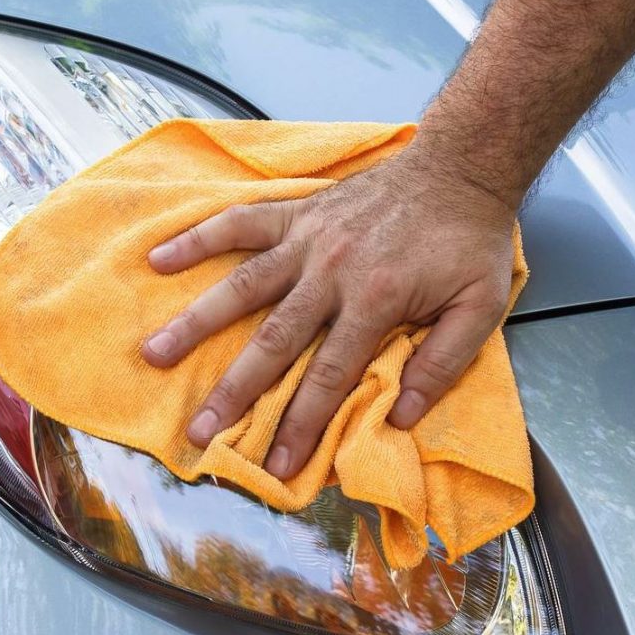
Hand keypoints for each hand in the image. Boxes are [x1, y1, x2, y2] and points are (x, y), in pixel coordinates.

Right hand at [140, 148, 517, 479]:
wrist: (458, 168)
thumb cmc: (467, 241)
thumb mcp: (480, 307)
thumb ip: (442, 362)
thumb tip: (399, 416)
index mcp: (376, 301)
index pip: (329, 375)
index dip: (301, 424)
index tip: (276, 466)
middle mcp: (330, 273)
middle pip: (273, 341)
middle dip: (235, 392)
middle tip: (198, 431)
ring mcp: (307, 240)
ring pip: (242, 286)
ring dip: (197, 321)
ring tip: (154, 353)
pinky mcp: (296, 213)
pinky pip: (241, 224)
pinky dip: (199, 238)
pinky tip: (160, 258)